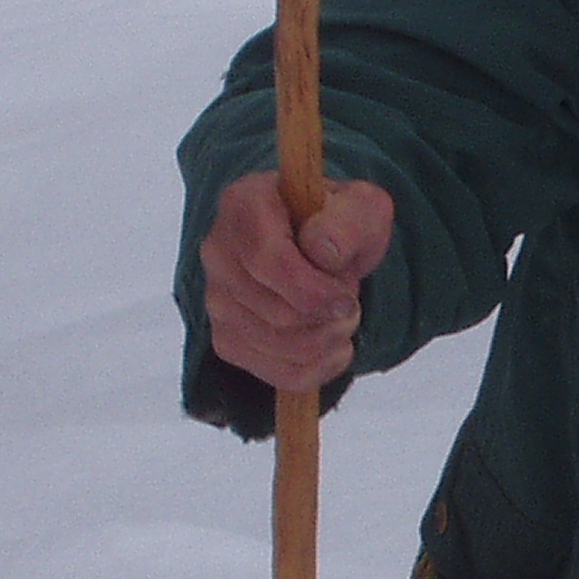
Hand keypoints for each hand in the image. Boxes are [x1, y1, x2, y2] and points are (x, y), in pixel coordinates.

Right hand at [198, 171, 393, 391]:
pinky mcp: (227, 338)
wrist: (324, 245)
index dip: (315, 291)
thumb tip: (323, 252)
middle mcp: (218, 252)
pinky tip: (332, 343)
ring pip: (281, 347)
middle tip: (350, 299)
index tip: (348, 299)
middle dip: (331, 317)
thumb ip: (349, 221)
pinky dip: (320, 367)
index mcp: (244, 205)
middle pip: (278, 314)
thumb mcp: (362, 207)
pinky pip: (280, 374)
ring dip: (329, 340)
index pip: (269, 262)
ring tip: (341, 314)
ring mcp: (216, 298)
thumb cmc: (339, 222)